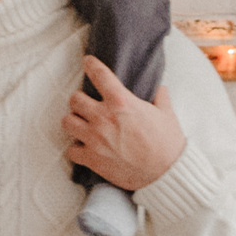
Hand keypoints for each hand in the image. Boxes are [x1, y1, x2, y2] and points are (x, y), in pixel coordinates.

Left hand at [63, 56, 185, 190]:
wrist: (166, 173)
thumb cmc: (168, 144)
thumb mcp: (167, 114)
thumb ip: (160, 98)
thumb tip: (159, 89)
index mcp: (122, 102)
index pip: (100, 75)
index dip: (91, 65)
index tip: (88, 61)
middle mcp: (104, 118)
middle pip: (74, 99)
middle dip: (79, 100)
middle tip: (86, 105)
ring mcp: (95, 139)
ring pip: (67, 122)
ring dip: (73, 122)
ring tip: (81, 124)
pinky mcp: (92, 159)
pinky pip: (71, 151)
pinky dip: (76, 149)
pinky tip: (83, 148)